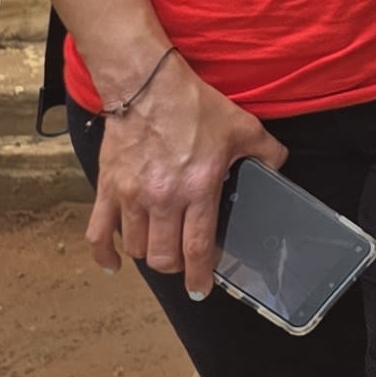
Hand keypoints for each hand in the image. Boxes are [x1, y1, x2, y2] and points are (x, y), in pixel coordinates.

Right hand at [84, 47, 288, 298]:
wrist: (147, 86)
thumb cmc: (195, 107)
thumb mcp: (244, 128)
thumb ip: (267, 153)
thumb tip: (279, 168)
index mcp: (198, 189)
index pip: (198, 248)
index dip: (201, 276)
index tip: (202, 291)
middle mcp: (162, 199)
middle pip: (164, 256)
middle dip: (177, 267)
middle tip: (184, 263)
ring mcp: (130, 196)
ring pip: (135, 248)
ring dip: (148, 255)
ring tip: (160, 250)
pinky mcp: (106, 188)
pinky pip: (96, 232)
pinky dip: (103, 254)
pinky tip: (113, 264)